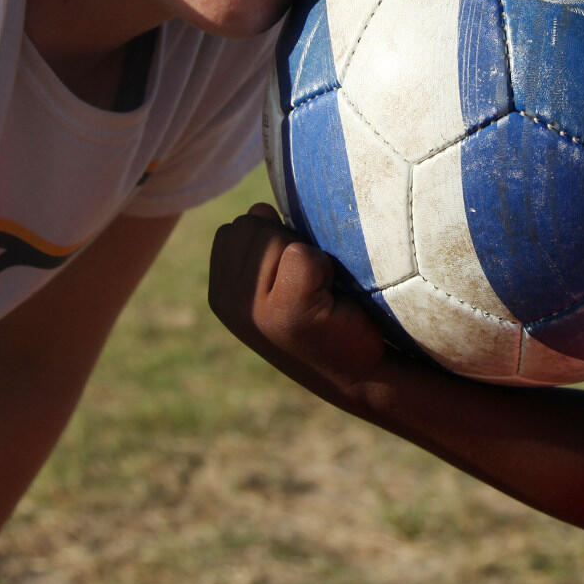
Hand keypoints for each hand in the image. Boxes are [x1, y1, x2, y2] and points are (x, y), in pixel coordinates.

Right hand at [209, 204, 387, 399]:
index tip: (291, 281)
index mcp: (220, 292)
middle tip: (309, 289)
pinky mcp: (287, 312)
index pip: (236, 228)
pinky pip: (303, 254)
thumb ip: (262, 244)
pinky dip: (326, 268)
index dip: (273, 243)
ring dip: (308, 255)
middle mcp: (227, 302)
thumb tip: (260, 209)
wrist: (362, 374)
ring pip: (277, 236)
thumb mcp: (281, 280)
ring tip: (318, 293)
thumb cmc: (326, 320)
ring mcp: (254, 309)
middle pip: (254, 226)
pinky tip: (331, 300)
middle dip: (287, 245)